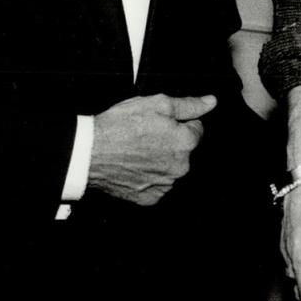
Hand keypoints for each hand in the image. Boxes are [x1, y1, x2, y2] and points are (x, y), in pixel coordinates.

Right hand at [87, 94, 215, 205]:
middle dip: (171, 142)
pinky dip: (149, 177)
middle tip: (146, 135)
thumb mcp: (157, 103)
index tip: (162, 122)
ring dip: (160, 160)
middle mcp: (180, 167)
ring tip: (138, 150)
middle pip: (183, 151)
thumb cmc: (121, 125)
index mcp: (186, 143)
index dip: (179, 123)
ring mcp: (164, 185)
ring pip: (170, 168)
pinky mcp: (149, 198)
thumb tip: (211, 102)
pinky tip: (134, 166)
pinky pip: (156, 185)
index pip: (196, 129)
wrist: (90, 152)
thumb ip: (188, 104)